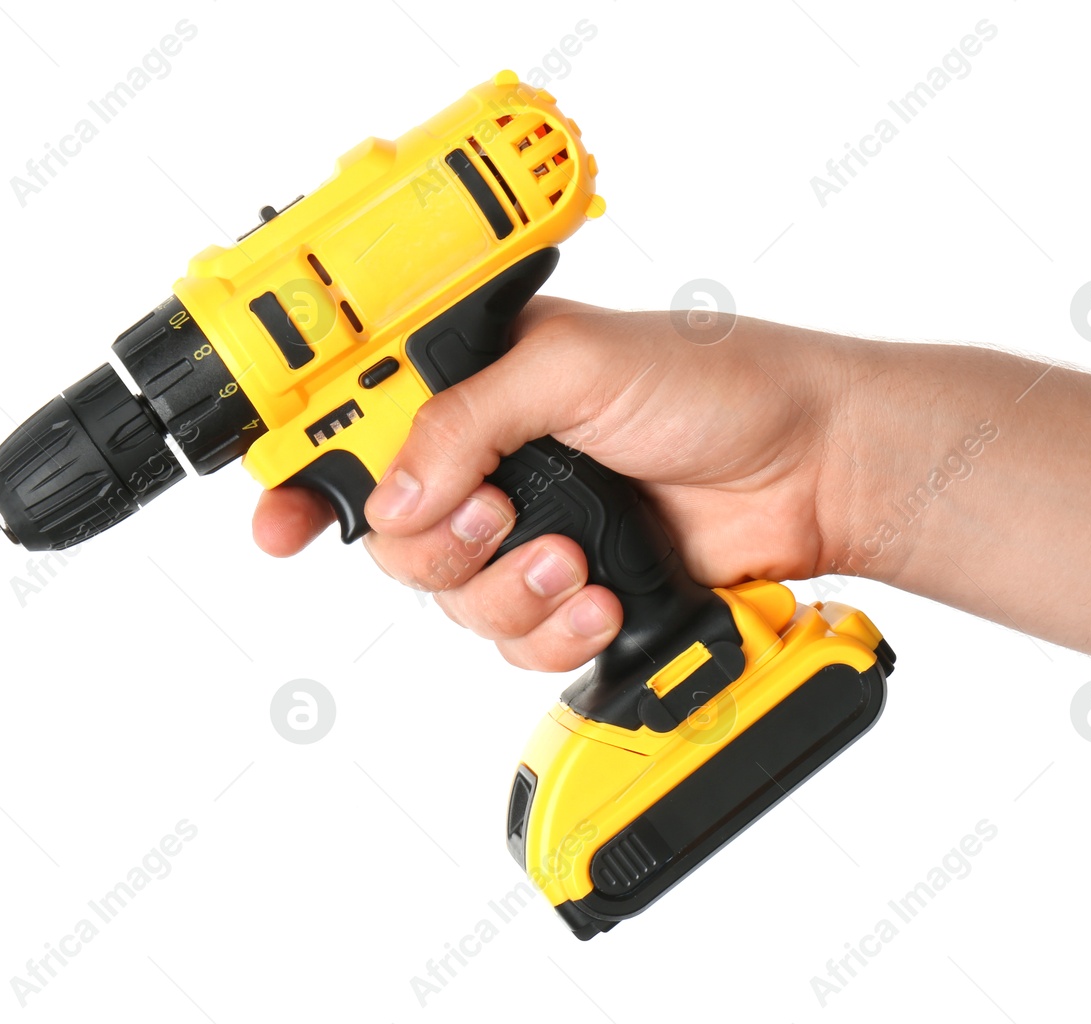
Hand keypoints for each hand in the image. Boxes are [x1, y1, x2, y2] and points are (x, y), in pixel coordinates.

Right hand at [251, 297, 856, 672]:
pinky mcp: (572, 590)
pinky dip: (552, 628)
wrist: (811, 466)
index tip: (280, 523)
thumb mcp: (574, 365)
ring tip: (573, 556)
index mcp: (474, 382)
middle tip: (497, 517)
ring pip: (453, 599)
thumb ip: (467, 418)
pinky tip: (600, 597)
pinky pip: (514, 639)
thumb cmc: (716, 383)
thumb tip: (397, 489)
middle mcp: (490, 459)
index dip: (305, 477)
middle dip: (439, 543)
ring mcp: (530, 530)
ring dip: (508, 590)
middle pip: (392, 535)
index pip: (357, 426)